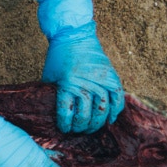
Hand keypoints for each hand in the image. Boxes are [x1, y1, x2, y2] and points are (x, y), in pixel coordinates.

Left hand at [38, 0, 124, 132]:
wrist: (73, 36)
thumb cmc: (58, 57)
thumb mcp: (49, 76)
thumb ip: (53, 94)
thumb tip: (53, 114)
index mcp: (66, 84)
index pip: (66, 113)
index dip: (66, 125)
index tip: (65, 130)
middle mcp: (84, 83)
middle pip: (86, 114)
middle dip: (82, 127)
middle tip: (79, 131)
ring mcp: (99, 79)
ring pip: (102, 108)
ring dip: (98, 122)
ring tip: (93, 128)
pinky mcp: (111, 75)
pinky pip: (117, 97)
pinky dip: (116, 109)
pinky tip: (111, 118)